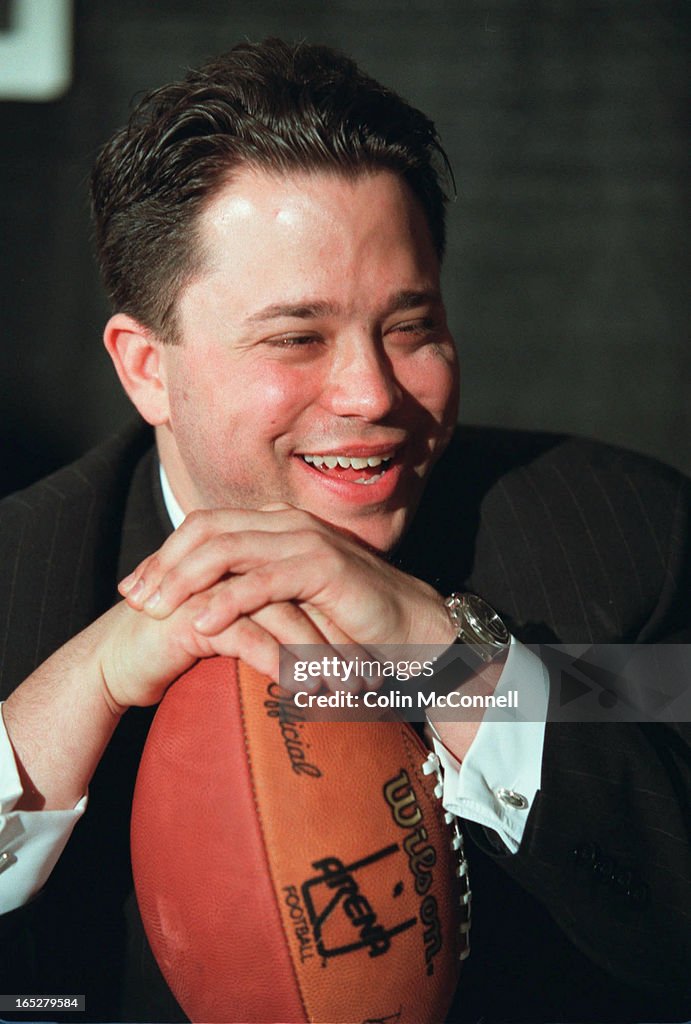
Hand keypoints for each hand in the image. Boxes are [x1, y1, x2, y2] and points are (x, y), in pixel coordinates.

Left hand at [118, 504, 453, 658]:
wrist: (412, 630)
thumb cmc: (348, 622)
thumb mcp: (288, 603)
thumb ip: (251, 591)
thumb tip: (197, 606)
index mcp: (274, 526)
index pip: (205, 527)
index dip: (165, 555)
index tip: (134, 589)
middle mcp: (286, 523)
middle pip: (207, 530)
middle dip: (164, 564)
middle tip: (134, 600)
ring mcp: (306, 540)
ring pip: (228, 549)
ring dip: (185, 579)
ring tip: (155, 610)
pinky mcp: (325, 567)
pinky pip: (264, 579)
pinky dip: (228, 599)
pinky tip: (201, 621)